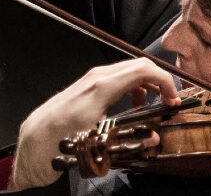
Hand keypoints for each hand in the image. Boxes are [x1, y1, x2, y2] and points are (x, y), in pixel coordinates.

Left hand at [9, 58, 179, 190]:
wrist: (37, 139)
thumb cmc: (61, 139)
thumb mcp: (99, 144)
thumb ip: (130, 139)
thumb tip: (153, 138)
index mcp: (102, 86)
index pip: (144, 69)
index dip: (165, 81)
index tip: (173, 98)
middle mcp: (98, 76)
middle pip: (140, 66)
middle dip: (160, 81)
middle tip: (170, 101)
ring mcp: (93, 79)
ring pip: (129, 70)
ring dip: (148, 84)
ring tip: (156, 102)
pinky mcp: (90, 85)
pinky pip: (119, 77)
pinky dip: (133, 86)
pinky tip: (134, 102)